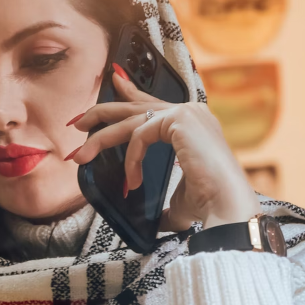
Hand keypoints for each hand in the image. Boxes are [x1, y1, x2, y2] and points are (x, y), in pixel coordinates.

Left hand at [68, 65, 259, 231]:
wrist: (226, 207)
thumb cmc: (209, 204)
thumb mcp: (177, 198)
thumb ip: (162, 199)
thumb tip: (154, 220)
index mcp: (193, 124)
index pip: (154, 102)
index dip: (129, 92)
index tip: (113, 84)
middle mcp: (191, 111)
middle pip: (136, 106)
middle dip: (102, 112)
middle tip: (78, 122)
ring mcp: (187, 112)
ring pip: (131, 121)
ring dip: (101, 139)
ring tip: (80, 157)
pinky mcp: (180, 120)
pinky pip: (140, 136)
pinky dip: (131, 159)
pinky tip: (131, 181)